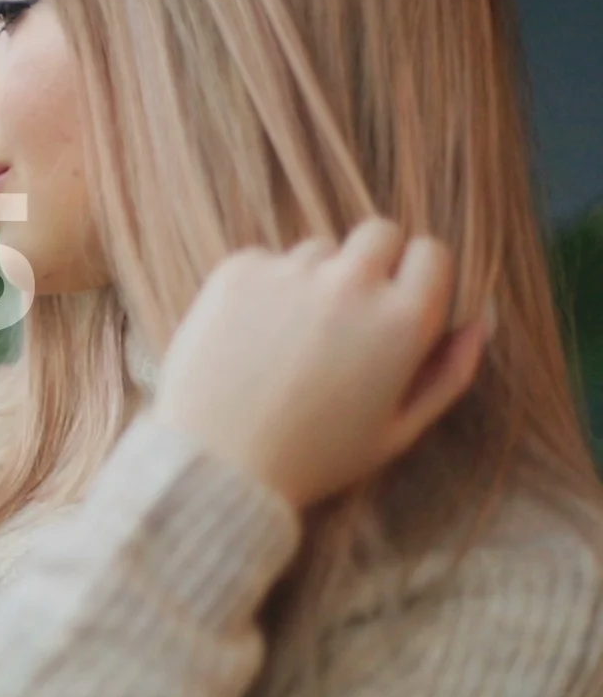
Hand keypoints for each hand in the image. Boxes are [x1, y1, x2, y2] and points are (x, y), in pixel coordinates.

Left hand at [145, 217, 493, 509]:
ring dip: (315, 277)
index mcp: (404, 320)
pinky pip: (265, 260)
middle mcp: (352, 283)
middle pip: (378, 232)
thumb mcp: (399, 431)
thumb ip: (448, 374)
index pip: (431, 252)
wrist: (219, 463)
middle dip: (372, 262)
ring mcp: (291, 271)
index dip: (416, 275)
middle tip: (346, 313)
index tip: (397, 300)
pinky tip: (250, 335)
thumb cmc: (314, 457)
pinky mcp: (238, 269)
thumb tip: (476, 322)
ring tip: (290, 338)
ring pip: (318, 249)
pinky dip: (263, 286)